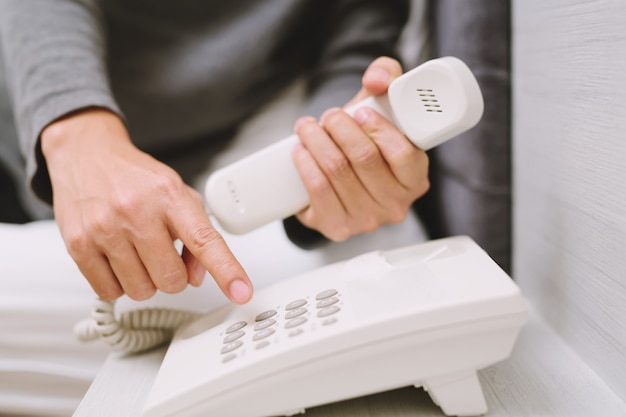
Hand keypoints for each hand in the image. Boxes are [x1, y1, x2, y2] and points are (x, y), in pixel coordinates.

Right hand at [41, 109, 252, 302]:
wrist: (88, 155)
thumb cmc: (137, 179)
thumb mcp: (178, 194)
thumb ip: (197, 235)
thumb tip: (199, 277)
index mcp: (170, 197)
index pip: (204, 241)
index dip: (226, 270)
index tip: (242, 292)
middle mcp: (137, 211)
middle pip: (172, 280)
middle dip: (172, 275)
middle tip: (162, 254)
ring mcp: (106, 229)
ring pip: (141, 291)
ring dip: (145, 280)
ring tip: (136, 252)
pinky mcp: (78, 244)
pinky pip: (109, 291)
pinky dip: (118, 283)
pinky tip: (116, 258)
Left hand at [291, 57, 429, 240]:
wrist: (341, 179)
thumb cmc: (367, 141)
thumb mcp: (383, 107)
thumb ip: (387, 79)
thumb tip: (376, 78)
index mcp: (415, 178)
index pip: (404, 154)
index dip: (380, 129)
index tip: (360, 112)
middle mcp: (395, 204)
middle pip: (364, 159)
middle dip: (340, 129)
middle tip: (329, 116)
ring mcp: (366, 220)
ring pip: (337, 171)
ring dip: (316, 142)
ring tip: (308, 128)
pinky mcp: (337, 227)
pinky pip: (317, 191)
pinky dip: (305, 165)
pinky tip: (300, 151)